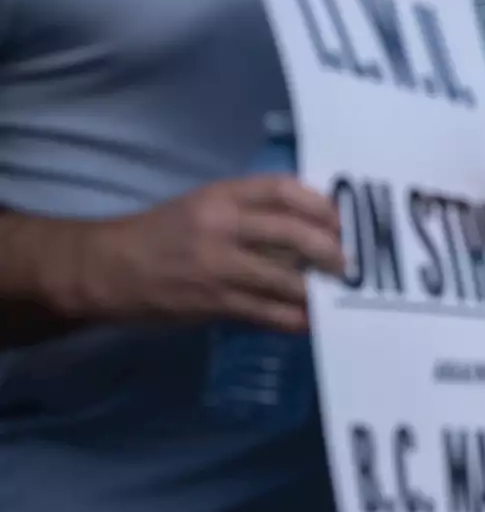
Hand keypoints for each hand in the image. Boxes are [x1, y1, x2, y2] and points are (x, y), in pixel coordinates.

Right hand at [77, 176, 343, 332]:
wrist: (109, 268)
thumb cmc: (165, 234)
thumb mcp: (205, 206)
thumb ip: (252, 211)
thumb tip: (312, 226)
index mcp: (222, 195)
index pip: (283, 190)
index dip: (321, 205)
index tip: (342, 221)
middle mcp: (223, 226)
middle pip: (294, 233)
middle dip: (330, 249)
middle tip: (348, 264)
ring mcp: (219, 266)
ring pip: (286, 279)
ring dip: (317, 291)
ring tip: (336, 296)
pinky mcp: (214, 302)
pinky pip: (267, 313)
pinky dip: (293, 319)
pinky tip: (309, 322)